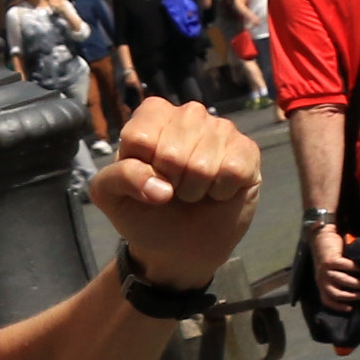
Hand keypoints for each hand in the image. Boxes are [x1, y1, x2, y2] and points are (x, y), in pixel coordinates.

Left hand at [85, 99, 262, 292]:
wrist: (180, 245)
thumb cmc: (145, 212)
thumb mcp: (112, 197)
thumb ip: (118, 178)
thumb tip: (160, 188)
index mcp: (151, 115)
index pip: (140, 138)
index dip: (141, 171)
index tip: (146, 179)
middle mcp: (188, 114)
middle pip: (172, 152)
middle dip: (170, 183)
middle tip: (173, 189)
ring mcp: (221, 129)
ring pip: (202, 165)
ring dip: (195, 190)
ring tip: (194, 191)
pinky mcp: (247, 151)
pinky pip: (234, 171)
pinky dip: (221, 192)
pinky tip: (217, 190)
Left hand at [309, 222, 359, 311]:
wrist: (321, 235)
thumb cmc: (330, 254)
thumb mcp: (332, 270)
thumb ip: (340, 278)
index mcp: (321, 283)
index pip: (326, 300)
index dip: (337, 306)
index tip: (351, 309)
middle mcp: (321, 278)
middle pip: (336, 293)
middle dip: (352, 296)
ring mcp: (324, 270)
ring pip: (343, 281)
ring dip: (358, 284)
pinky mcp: (330, 260)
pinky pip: (346, 267)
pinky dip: (356, 269)